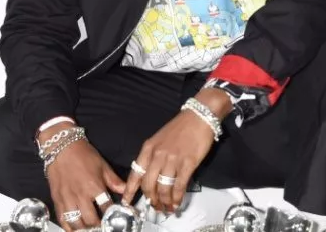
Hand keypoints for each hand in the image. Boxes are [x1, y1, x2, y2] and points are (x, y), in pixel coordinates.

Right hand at [42, 124, 124, 230]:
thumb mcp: (102, 165)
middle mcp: (80, 195)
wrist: (61, 147)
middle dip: (99, 226)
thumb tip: (125, 190)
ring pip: (76, 223)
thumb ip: (114, 181)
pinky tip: (75, 230)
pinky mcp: (57, 200)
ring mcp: (67, 199)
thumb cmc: (82, 154)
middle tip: (104, 227)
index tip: (117, 219)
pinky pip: (62, 219)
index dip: (113, 216)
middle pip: (91, 220)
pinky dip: (69, 227)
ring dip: (85, 229)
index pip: (107, 208)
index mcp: (94, 186)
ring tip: (91, 230)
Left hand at [122, 90, 231, 212]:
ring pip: (163, 188)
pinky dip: (177, 197)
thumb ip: (153, 156)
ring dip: (165, 202)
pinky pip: (179, 186)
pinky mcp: (187, 163)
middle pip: (148, 185)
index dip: (130, 190)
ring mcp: (172, 159)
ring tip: (167, 208)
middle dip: (152, 200)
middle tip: (155, 207)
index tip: (127, 202)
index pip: (135, 173)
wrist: (199, 116)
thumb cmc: (181, 127)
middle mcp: (157, 155)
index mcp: (148, 148)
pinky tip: (177, 202)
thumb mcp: (159, 139)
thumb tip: (152, 176)